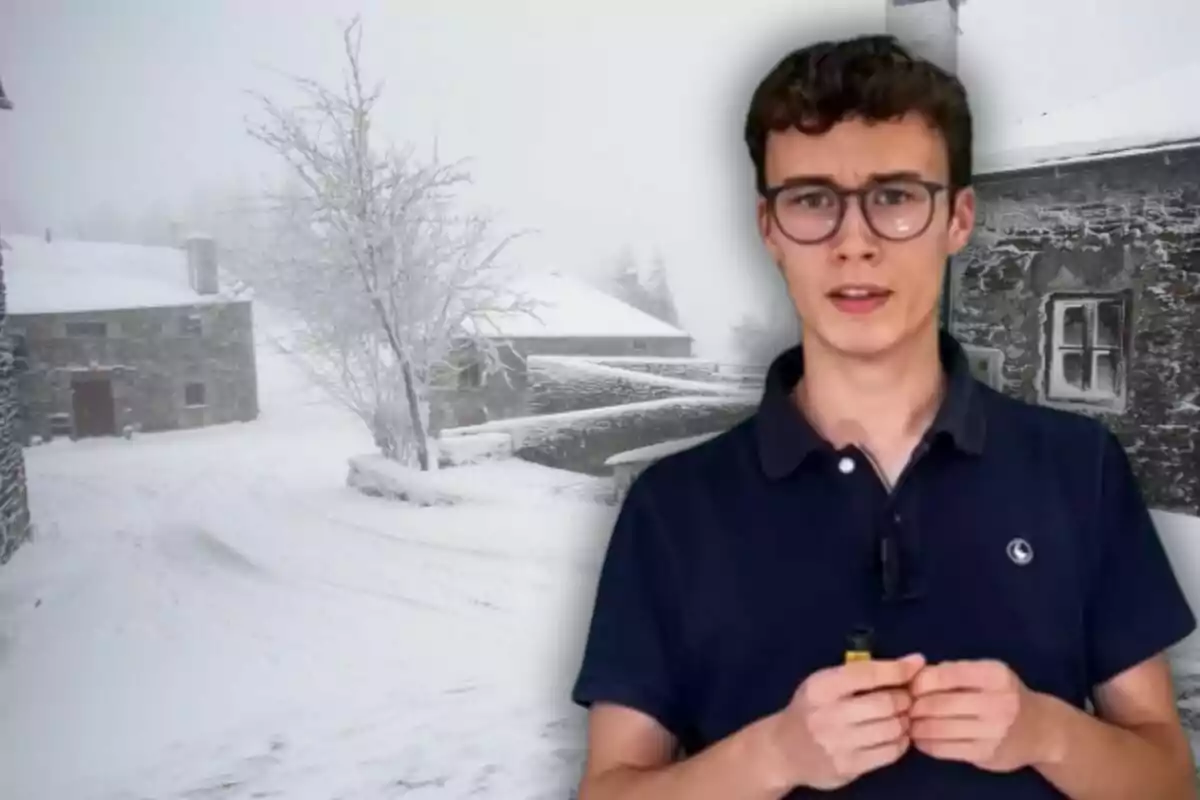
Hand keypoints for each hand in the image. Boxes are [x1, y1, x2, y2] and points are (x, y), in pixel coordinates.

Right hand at [766, 653, 925, 790]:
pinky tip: (896, 735)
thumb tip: (913, 662)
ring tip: (901, 717)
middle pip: (885, 703)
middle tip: (906, 698)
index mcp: (821, 688)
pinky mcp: (848, 767)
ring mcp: (838, 744)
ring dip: (905, 721)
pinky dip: (901, 742)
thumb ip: (863, 673)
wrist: (783, 751)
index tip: (917, 665)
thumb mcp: (825, 683)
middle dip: (904, 698)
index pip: (867, 674)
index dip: (897, 669)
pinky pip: (889, 752)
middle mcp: (828, 715)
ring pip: (891, 729)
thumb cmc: (810, 709)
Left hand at [909, 659, 1055, 771]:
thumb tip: (912, 676)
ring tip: (909, 723)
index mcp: (994, 675)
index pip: (943, 675)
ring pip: (937, 728)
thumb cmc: (1004, 695)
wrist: (1041, 731)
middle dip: (913, 706)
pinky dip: (925, 743)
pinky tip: (920, 738)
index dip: (919, 681)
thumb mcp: (986, 673)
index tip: (910, 686)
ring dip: (915, 726)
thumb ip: (953, 672)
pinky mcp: (985, 754)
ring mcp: (992, 731)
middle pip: (937, 703)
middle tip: (904, 707)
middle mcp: (997, 703)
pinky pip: (944, 749)